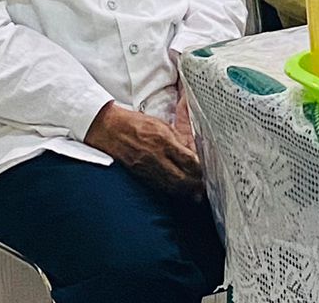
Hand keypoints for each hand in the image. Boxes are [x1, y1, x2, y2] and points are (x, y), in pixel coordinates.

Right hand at [85, 102, 202, 198]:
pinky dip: (171, 190)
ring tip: (196, 195)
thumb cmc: (138, 124)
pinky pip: (159, 185)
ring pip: (170, 185)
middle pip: (181, 177)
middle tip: (205, 187)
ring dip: (184, 191)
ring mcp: (146, 168)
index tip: (207, 171)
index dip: (199, 168)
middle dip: (194, 184)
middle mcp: (156, 156)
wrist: (111, 129)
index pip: (187, 159)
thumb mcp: (161, 125)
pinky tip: (179, 193)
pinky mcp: (139, 175)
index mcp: (164, 140)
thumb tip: (191, 152)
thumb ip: (176, 139)